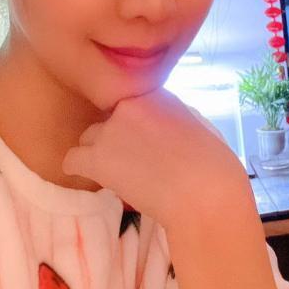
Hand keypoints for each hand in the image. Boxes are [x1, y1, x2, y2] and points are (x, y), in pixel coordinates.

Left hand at [61, 87, 251, 230]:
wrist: (206, 195)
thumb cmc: (215, 168)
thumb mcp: (198, 126)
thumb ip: (171, 118)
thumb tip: (161, 126)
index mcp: (155, 93)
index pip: (129, 101)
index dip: (136, 124)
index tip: (147, 143)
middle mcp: (129, 104)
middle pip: (108, 118)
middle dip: (118, 137)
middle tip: (138, 162)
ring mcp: (110, 130)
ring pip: (89, 138)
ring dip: (101, 153)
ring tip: (123, 174)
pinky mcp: (97, 158)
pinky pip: (72, 160)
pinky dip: (81, 171)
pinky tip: (99, 181)